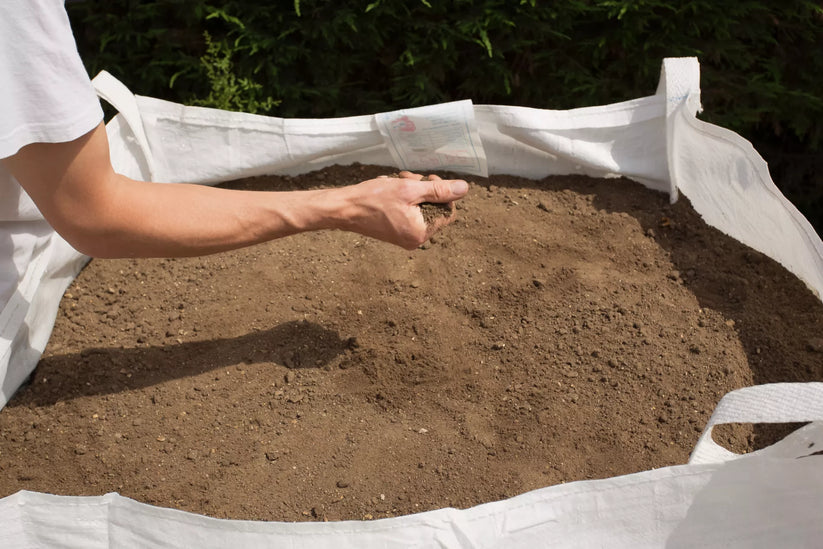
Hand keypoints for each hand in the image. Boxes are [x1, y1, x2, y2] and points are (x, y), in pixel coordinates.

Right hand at [335, 171, 468, 249]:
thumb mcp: (410, 189)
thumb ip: (439, 190)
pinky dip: (404, 198)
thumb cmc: (374, 199)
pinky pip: (409, 212)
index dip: (442, 191)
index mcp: (421, 233)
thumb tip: (464, 189)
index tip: (427, 178)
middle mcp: (415, 239)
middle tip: (408, 177)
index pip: (448, 210)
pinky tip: (391, 188)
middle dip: (424, 188)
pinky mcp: (396, 232)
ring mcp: (405, 237)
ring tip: (397, 180)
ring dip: (412, 190)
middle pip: (434, 208)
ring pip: (421, 207)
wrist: (344, 209)